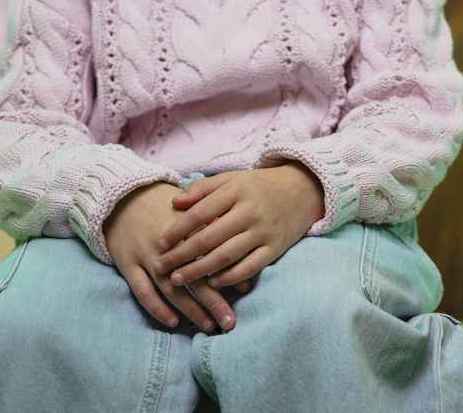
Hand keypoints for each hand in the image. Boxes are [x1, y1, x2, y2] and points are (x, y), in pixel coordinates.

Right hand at [103, 181, 232, 333]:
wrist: (123, 197)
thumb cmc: (165, 206)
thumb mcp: (192, 210)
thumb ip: (215, 229)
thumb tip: (242, 258)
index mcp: (187, 226)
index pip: (212, 252)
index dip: (229, 272)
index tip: (245, 292)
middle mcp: (167, 242)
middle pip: (194, 275)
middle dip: (214, 301)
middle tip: (230, 322)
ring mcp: (145, 254)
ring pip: (170, 287)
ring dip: (191, 309)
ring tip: (209, 325)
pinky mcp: (127, 263)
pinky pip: (142, 291)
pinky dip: (157, 309)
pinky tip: (173, 321)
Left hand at [155, 163, 325, 295]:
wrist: (302, 190)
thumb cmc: (259, 186)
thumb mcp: (233, 179)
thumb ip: (203, 189)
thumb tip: (175, 202)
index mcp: (236, 190)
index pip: (200, 212)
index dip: (177, 230)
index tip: (159, 243)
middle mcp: (249, 211)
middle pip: (209, 238)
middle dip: (181, 255)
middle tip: (160, 268)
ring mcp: (263, 230)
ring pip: (226, 255)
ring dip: (199, 270)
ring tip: (178, 280)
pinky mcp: (275, 247)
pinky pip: (249, 267)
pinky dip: (229, 277)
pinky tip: (212, 283)